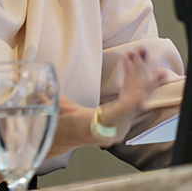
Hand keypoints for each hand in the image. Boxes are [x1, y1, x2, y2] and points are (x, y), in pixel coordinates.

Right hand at [45, 48, 165, 156]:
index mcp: (95, 128)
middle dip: (142, 82)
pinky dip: (131, 76)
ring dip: (137, 72)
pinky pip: (131, 93)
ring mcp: (120, 120)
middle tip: (155, 69)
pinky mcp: (122, 113)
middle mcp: (112, 126)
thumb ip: (49, 100)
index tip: (139, 97)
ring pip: (134, 95)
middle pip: (132, 103)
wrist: (65, 138)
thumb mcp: (54, 113)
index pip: (113, 117)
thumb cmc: (61, 126)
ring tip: (141, 52)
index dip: (127, 108)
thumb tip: (36, 87)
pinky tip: (131, 60)